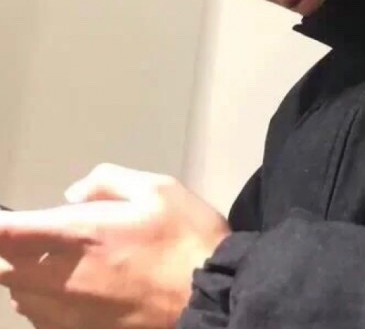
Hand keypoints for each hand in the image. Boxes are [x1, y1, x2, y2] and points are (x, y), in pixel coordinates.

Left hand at [0, 164, 230, 328]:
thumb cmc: (187, 236)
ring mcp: (69, 314)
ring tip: (55, 261)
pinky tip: (71, 289)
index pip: (9, 234)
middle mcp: (63, 277)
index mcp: (81, 234)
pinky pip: (41, 319)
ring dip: (24, 275)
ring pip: (19, 296)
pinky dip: (43, 301)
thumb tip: (73, 194)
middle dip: (10, 250)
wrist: (212, 295)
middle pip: (3, 269)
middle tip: (36, 236)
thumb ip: (109, 181)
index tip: (5, 220)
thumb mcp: (159, 189)